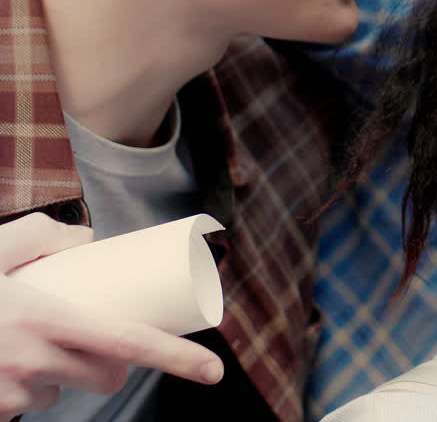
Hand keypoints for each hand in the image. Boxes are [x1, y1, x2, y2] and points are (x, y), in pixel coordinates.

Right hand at [0, 213, 223, 418]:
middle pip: (106, 376)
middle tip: (94, 341)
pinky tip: (3, 368)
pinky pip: (22, 407)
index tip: (213, 369)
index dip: (177, 356)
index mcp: (42, 318)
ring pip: (59, 393)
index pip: (129, 342)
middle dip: (112, 364)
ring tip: (24, 345)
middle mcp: (32, 362)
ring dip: (59, 377)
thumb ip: (40, 235)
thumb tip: (86, 239)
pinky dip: (19, 391)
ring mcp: (10, 396)